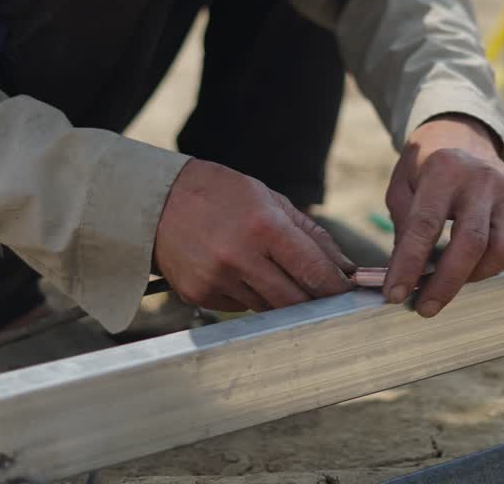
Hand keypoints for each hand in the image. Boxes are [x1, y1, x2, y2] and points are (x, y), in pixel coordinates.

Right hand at [155, 159, 353, 311]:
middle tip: (320, 293)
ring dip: (280, 298)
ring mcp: (216, 280)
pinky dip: (250, 297)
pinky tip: (240, 274)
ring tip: (270, 272)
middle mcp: (239, 256)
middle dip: (313, 300)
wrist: (157, 201)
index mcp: (264, 226)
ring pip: (269, 308)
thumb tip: (345, 268)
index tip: (346, 292)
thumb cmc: (220, 195)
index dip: (336, 287)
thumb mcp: (270, 199)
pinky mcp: (199, 295)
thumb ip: (311, 235)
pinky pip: (241, 308)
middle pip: (295, 301)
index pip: (314, 272)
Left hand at [383, 115, 503, 316]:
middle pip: (471, 243)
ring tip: (449, 281)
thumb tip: (406, 275)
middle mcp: (481, 179)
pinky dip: (491, 266)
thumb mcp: (402, 186)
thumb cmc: (426, 167)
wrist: (463, 135)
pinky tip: (470, 268)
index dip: (409, 265)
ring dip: (474, 276)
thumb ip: (404, 227)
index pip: (425, 225)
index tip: (395, 293)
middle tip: (424, 308)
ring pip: (503, 251)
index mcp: (443, 169)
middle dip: (446, 283)